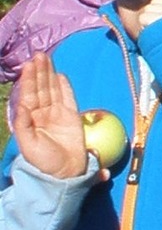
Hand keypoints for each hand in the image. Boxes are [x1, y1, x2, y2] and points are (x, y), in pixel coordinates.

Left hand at [12, 53, 89, 179]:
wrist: (64, 173)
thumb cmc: (43, 162)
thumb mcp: (28, 145)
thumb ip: (23, 125)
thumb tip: (22, 105)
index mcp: (30, 119)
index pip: (29, 95)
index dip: (29, 80)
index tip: (29, 65)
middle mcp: (42, 114)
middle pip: (40, 88)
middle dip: (39, 72)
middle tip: (39, 55)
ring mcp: (57, 114)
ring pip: (52, 90)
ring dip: (49, 74)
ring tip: (46, 59)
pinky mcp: (71, 116)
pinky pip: (68, 98)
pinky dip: (64, 87)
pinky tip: (60, 76)